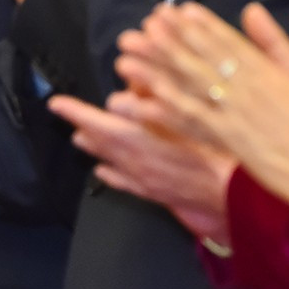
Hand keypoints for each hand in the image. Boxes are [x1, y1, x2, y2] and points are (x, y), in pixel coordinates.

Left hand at [48, 90, 235, 245]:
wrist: (233, 194)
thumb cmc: (212, 151)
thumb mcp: (182, 116)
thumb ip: (151, 101)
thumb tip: (123, 94)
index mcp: (136, 141)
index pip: (96, 122)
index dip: (75, 111)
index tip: (56, 102)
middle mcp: (132, 162)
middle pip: (99, 143)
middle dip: (82, 126)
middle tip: (66, 115)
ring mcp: (142, 181)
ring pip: (109, 161)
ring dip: (93, 148)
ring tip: (78, 139)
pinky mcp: (155, 194)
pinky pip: (124, 183)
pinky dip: (110, 174)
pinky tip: (102, 172)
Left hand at [116, 2, 288, 225]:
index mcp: (270, 74)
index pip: (230, 43)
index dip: (202, 26)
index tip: (178, 11)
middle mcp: (246, 90)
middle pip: (202, 59)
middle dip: (170, 40)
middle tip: (143, 25)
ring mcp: (234, 115)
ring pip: (189, 86)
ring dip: (156, 70)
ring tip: (128, 57)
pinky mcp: (227, 141)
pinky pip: (191, 122)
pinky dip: (166, 110)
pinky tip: (141, 100)